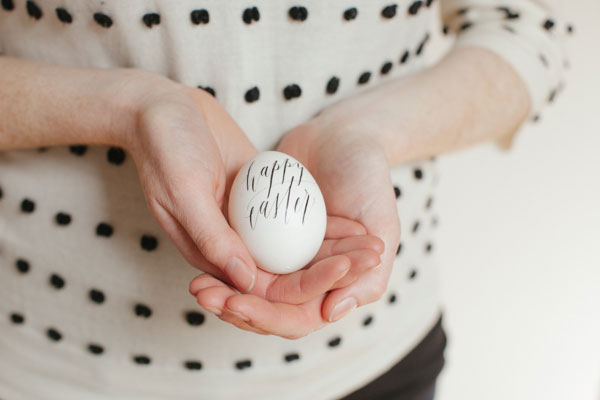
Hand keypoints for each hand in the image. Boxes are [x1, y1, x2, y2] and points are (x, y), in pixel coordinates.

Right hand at [121, 74, 382, 302]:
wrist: (165, 109)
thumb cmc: (166, 148)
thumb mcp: (184, 190)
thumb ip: (212, 237)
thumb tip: (248, 282)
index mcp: (211, 255)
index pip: (263, 289)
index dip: (305, 287)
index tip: (342, 271)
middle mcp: (233, 245)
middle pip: (289, 274)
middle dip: (330, 272)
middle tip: (369, 258)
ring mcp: (250, 223)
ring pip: (297, 249)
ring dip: (334, 251)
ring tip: (371, 244)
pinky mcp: (262, 200)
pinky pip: (297, 218)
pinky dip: (324, 223)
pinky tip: (354, 220)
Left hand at [191, 117, 399, 338]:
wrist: (345, 135)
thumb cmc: (369, 179)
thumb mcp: (382, 225)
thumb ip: (370, 276)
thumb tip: (330, 315)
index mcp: (335, 283)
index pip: (297, 314)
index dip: (265, 315)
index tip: (237, 303)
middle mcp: (307, 273)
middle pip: (266, 304)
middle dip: (235, 305)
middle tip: (205, 295)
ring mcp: (284, 252)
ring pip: (249, 282)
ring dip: (222, 288)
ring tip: (196, 285)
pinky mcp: (264, 230)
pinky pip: (240, 251)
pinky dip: (221, 258)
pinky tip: (197, 260)